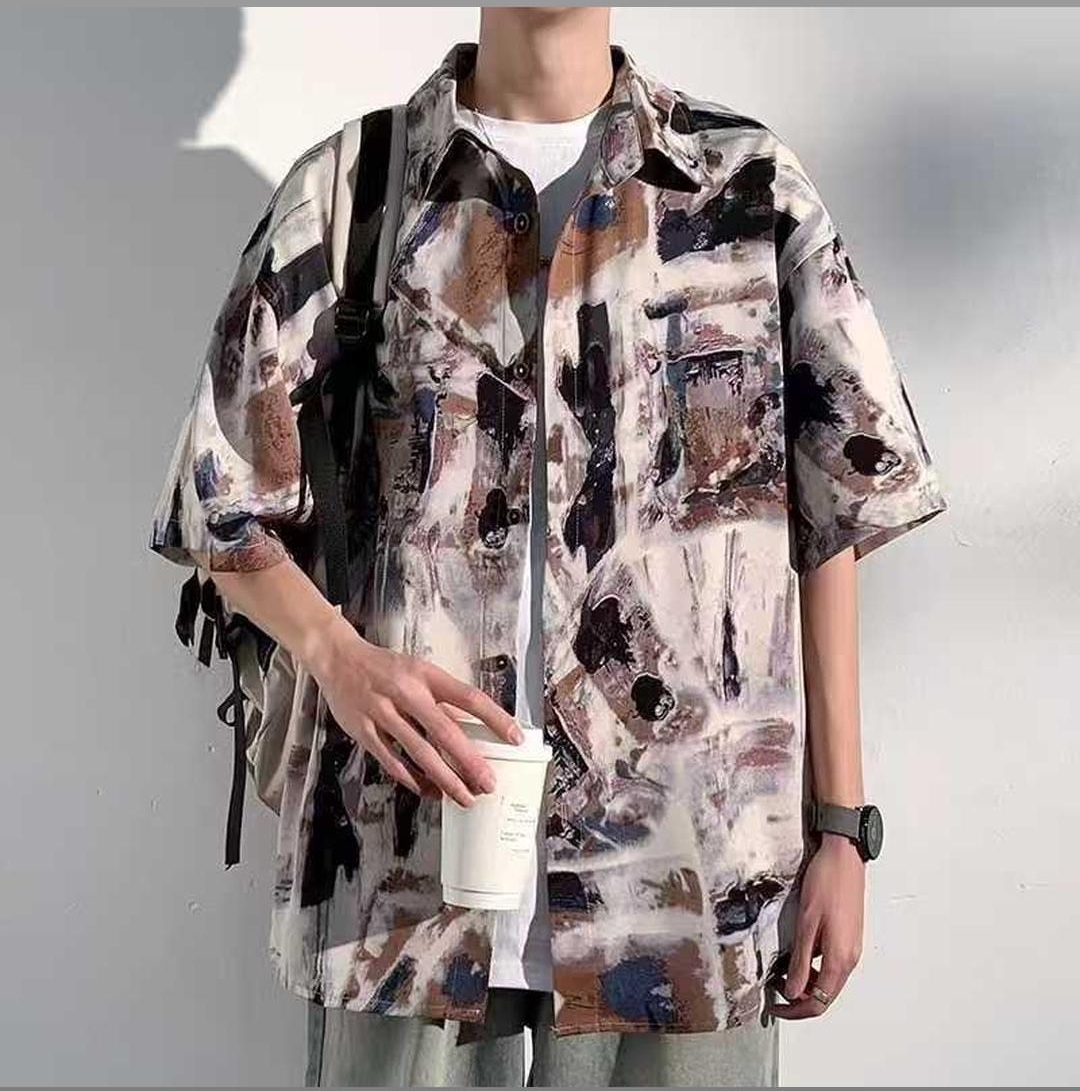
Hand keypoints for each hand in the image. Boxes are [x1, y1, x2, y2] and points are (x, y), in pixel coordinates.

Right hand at [309, 612, 522, 807]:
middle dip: (470, 762)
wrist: (338, 659)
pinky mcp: (364, 731)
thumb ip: (440, 700)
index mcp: (426, 675)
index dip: (495, 718)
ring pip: (420, 752)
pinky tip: (428, 791)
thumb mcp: (418, 672)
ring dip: (445, 779)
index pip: (468, 697)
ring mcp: (383, 713)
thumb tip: (470, 729)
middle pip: (445, 731)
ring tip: (464, 797)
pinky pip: (392, 761)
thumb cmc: (384, 667)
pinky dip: (412, 779)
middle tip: (488, 784)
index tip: (515, 738)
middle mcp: (406, 692)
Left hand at [767, 833, 864, 1018]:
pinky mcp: (848, 937)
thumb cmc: (826, 882)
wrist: (845, 857)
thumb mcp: (806, 922)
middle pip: (825, 996)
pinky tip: (798, 957)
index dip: (794, 1011)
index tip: (774, 1007)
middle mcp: (850, 958)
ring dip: (807, 984)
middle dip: (799, 1000)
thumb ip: (801, 960)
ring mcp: (851, 948)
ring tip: (782, 975)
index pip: (818, 1002)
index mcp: (840, 958)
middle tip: (774, 993)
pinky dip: (814, 970)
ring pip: (829, 981)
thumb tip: (792, 992)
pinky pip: (831, 965)